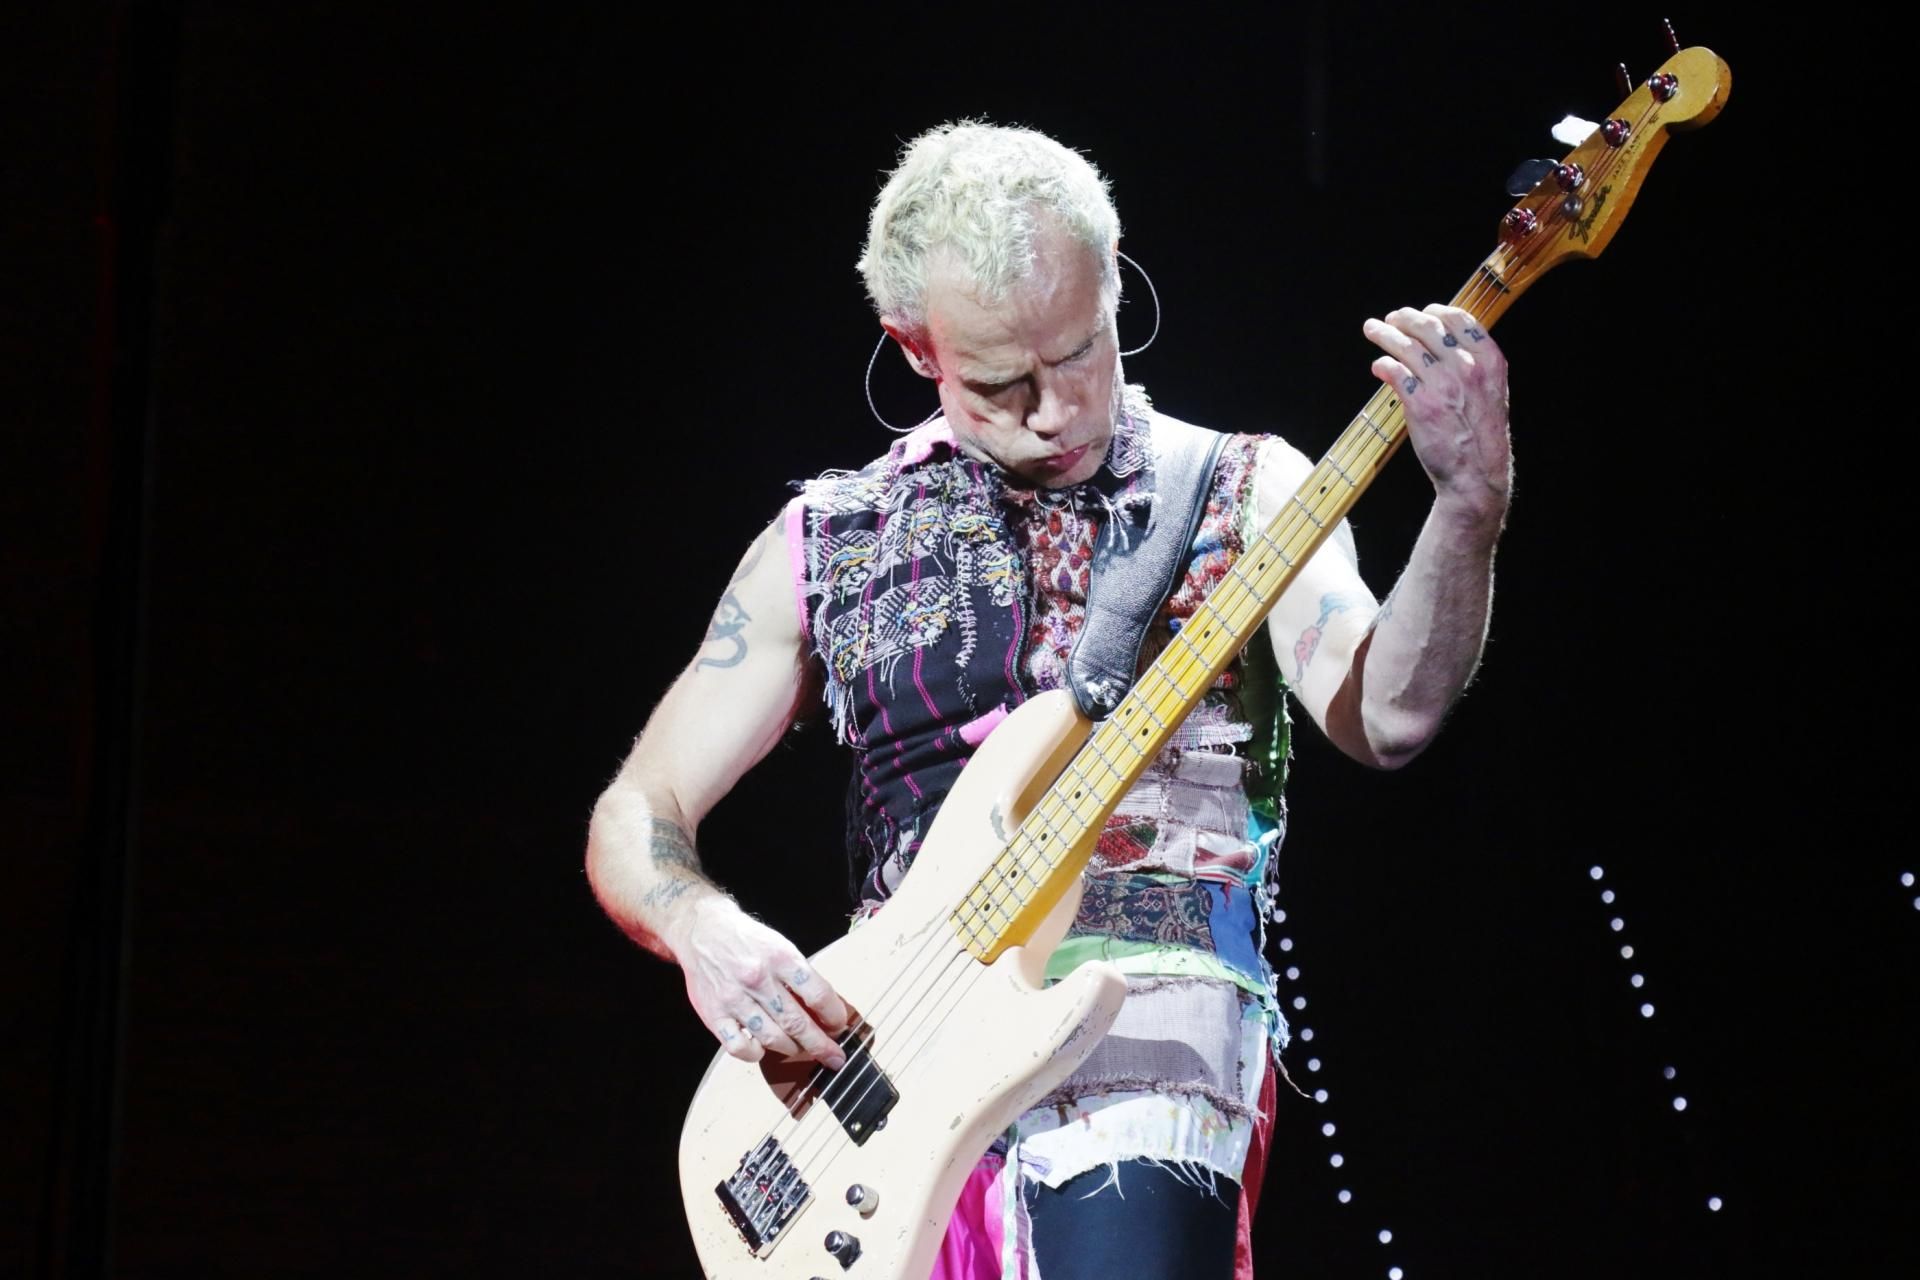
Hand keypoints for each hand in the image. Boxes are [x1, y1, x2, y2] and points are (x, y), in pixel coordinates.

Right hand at [669, 896, 851, 1068]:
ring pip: (772, 1038)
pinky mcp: (714, 1014)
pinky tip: (762, 1048)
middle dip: (821, 1045)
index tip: (839, 1026)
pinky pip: (739, 1048)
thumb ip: (800, 976)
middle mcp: (757, 978)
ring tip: (801, 1049)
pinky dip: (755, 1054)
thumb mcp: (780, 946)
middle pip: (797, 1022)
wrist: (702, 931)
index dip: (834, 1016)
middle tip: (834, 1057)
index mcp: (780, 957)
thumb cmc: (747, 940)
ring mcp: (734, 998)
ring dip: (792, 1049)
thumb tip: (826, 1009)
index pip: (817, 994)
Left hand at [1363, 304, 1511, 522]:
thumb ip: (1474, 364)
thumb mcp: (1492, 391)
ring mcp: (1443, 384)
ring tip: (1372, 329)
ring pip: (1406, 346)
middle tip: (1391, 319)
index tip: (1423, 312)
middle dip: (1404, 318)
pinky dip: (1383, 364)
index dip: (1437, 311)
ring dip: (1384, 334)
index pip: (1460, 319)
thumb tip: (1441, 343)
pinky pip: (1395, 372)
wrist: (1476, 473)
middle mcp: (1468, 368)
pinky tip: (1378, 365)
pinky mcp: (1420, 404)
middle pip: (1429, 327)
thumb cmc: (1482, 434)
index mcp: (1490, 361)